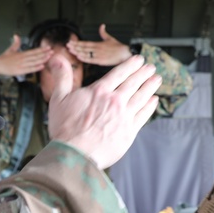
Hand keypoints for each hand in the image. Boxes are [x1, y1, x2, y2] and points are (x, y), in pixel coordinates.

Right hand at [0, 34, 52, 79]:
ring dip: (42, 60)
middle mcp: (22, 59)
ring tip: (49, 57)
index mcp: (21, 54)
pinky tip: (42, 66)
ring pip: (34, 62)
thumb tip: (16, 35)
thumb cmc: (3, 58)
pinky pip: (29, 69)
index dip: (41, 49)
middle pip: (35, 56)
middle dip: (44, 54)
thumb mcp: (10, 49)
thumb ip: (15, 43)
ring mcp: (21, 65)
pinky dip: (36, 68)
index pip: (33, 51)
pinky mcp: (19, 71)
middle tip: (52, 52)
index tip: (48, 48)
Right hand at [47, 54, 159, 169]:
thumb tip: (56, 58)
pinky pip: (143, 115)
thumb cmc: (65, 129)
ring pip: (141, 97)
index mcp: (99, 91)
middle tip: (151, 68)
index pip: (119, 73)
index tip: (138, 60)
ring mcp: (124, 116)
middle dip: (144, 73)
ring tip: (156, 80)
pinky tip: (153, 101)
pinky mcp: (129, 131)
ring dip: (150, 86)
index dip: (130, 65)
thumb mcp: (58, 99)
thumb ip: (62, 77)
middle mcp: (114, 101)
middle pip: (133, 83)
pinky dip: (150, 106)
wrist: (75, 154)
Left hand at [66, 24, 133, 66]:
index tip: (70, 42)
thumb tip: (102, 25)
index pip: (85, 43)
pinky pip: (90, 60)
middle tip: (67, 45)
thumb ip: (103, 33)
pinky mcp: (101, 61)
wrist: (126, 54)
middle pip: (83, 47)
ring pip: (85, 53)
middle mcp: (97, 49)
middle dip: (75, 46)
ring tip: (70, 50)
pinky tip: (78, 57)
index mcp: (98, 44)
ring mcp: (98, 55)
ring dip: (77, 52)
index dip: (77, 43)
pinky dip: (84, 58)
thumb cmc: (118, 47)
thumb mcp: (110, 39)